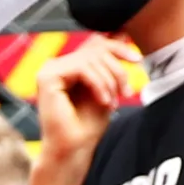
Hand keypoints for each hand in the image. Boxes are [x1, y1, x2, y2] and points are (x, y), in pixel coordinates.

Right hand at [33, 41, 127, 159]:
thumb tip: (120, 33)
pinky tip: (103, 101)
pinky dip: (99, 84)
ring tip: (113, 102)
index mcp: (67, 67)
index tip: (136, 60)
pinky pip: (82, 68)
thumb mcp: (106, 89)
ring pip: (91, 58)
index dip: (117, 47)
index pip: (94, 44)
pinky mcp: (47, 77)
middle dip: (117, 70)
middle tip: (126, 93)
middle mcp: (55, 65)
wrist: (74, 150)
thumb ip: (109, 64)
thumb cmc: (88, 126)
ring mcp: (48, 70)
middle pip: (95, 48)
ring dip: (110, 80)